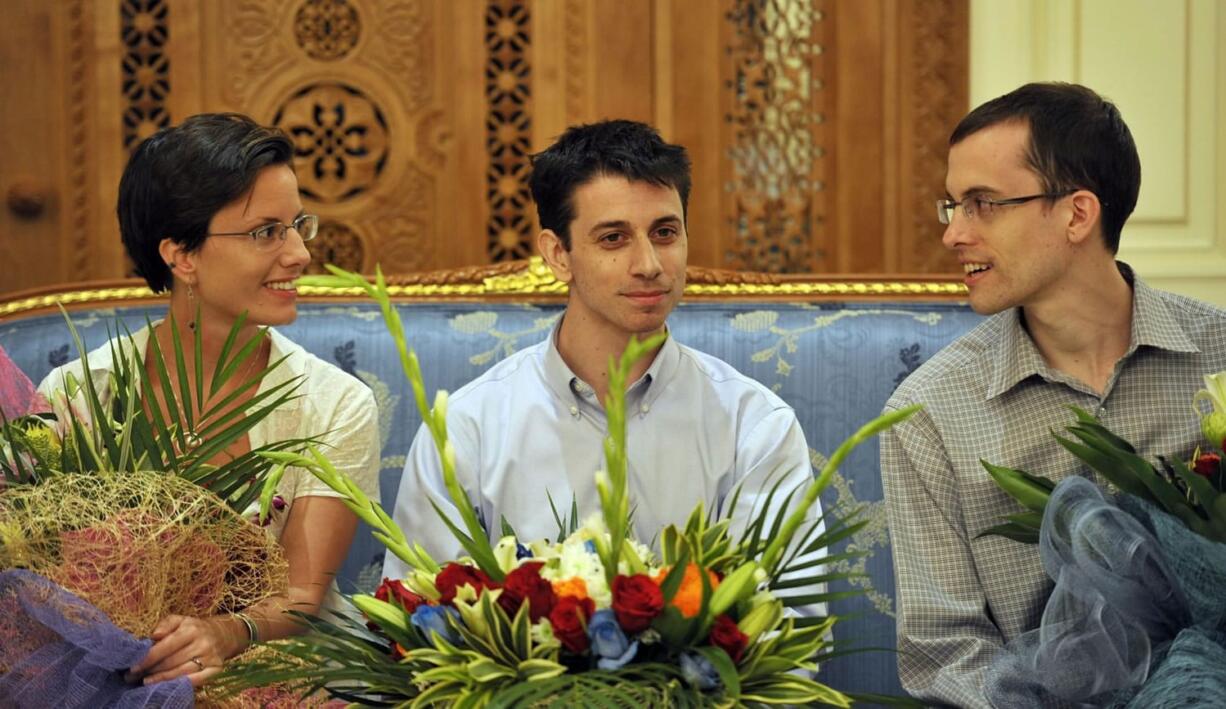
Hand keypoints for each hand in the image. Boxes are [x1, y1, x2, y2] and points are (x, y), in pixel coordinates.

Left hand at [126, 614, 241, 686]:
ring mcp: (210, 657)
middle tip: (133, 677)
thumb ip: (166, 624)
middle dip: (150, 671)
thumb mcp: (181, 620)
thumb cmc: (195, 628)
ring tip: (145, 682)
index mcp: (191, 629)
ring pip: (180, 672)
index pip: (165, 647)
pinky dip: (179, 684)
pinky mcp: (216, 669)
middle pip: (171, 662)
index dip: (147, 659)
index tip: (132, 667)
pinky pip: (195, 680)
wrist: (223, 635)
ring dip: (160, 679)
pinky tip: (165, 686)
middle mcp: (202, 643)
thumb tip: (153, 636)